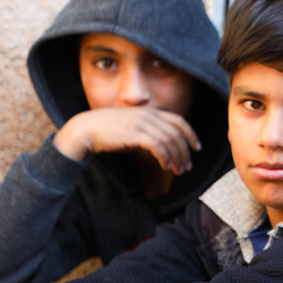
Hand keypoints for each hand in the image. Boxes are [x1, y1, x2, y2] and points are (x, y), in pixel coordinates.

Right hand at [53, 106, 201, 174]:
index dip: (191, 134)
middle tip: (186, 167)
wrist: (85, 129)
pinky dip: (164, 157)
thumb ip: (148, 134)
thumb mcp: (132, 129)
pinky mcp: (135, 133)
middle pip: (177, 133)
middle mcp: (149, 115)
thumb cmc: (107, 131)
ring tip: (178, 171)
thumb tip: (161, 149)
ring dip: (177, 158)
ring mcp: (142, 123)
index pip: (179, 121)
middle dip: (185, 152)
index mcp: (150, 112)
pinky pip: (158, 146)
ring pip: (170, 141)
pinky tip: (165, 166)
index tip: (197, 148)